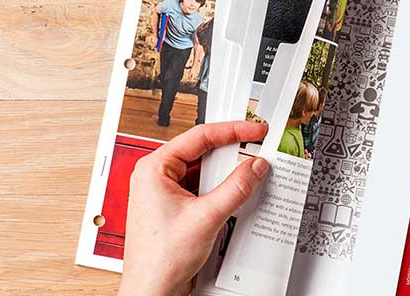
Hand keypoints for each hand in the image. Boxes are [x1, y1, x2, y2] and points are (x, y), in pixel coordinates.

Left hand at [119, 121, 270, 295]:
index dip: (232, 130)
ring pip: (203, 172)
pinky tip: (236, 192)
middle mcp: (156, 177)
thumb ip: (236, 187)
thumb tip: (254, 167)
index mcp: (154, 168)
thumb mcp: (207, 216)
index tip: (255, 129)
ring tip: (249, 172)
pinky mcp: (174, 208)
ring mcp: (164, 193)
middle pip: (201, 152)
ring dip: (226, 173)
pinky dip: (220, 189)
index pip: (199, 136)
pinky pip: (201, 189)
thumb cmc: (160, 258)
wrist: (152, 289)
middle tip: (257, 148)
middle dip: (231, 152)